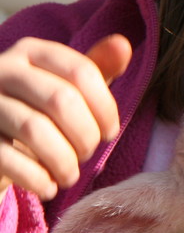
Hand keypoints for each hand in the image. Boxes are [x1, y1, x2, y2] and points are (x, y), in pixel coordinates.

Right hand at [0, 34, 130, 200]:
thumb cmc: (39, 111)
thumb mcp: (67, 86)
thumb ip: (96, 68)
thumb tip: (123, 44)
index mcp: (32, 52)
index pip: (81, 71)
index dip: (105, 107)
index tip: (110, 132)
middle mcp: (2, 69)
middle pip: (61, 100)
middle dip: (85, 135)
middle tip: (88, 154)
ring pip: (34, 130)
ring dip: (63, 161)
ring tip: (70, 175)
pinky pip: (7, 158)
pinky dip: (36, 178)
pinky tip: (48, 187)